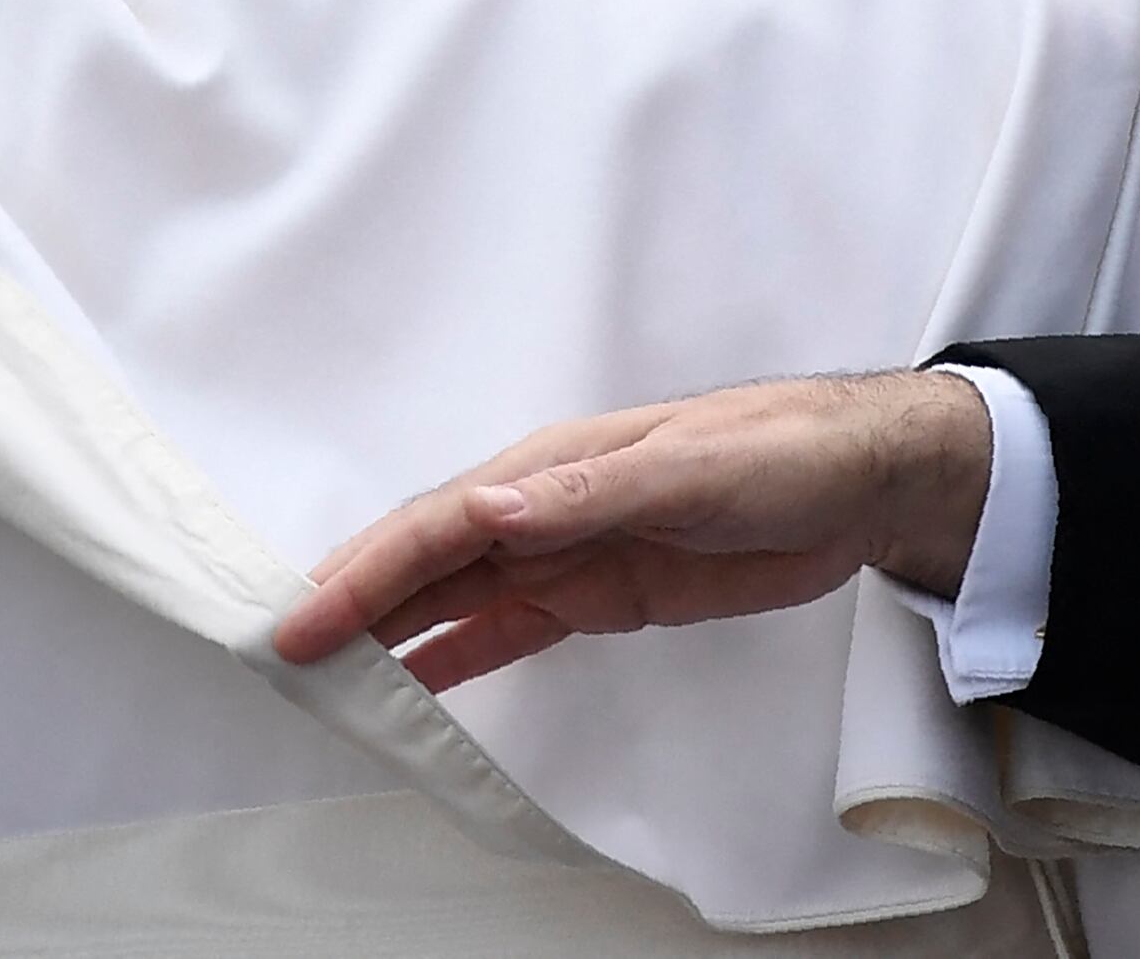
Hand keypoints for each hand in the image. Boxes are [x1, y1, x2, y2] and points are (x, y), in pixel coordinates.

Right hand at [271, 370, 992, 689]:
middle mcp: (537, 511)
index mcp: (547, 469)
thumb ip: (586, 495)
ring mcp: (563, 554)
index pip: (437, 525)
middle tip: (282, 651)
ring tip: (324, 673)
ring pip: (452, 597)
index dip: (366, 571)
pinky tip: (410, 683)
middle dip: (350, 601)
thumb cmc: (775, 456)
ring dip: (389, 631)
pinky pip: (506, 629)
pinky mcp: (596, 595)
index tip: (306, 615)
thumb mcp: (687, 472)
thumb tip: (490, 508)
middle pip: (425, 562)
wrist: (858, 482)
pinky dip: (453, 655)